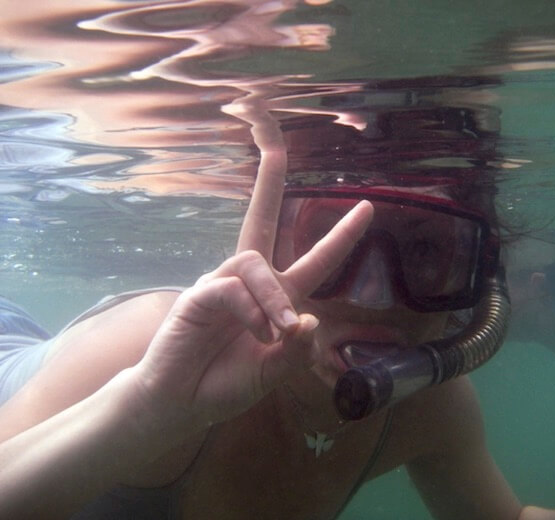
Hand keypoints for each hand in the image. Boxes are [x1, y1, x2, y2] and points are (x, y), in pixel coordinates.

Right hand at [129, 107, 372, 426]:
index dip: (341, 235)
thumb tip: (309, 320)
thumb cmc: (226, 384)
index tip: (368, 208)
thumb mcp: (273, 372)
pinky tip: (255, 335)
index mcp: (276, 297)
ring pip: (254, 262)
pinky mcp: (199, 295)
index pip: (314, 258)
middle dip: (269, 180)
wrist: (181, 404)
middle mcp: (250, 282)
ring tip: (275, 333)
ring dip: (273, 298)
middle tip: (272, 139)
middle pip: (262, 218)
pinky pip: (232, 288)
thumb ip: (295, 351)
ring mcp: (221, 284)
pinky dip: (250, 311)